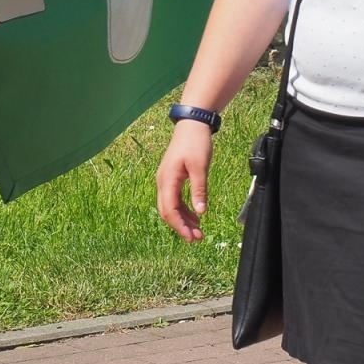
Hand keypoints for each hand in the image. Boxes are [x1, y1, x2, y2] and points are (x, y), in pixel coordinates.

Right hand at [156, 119, 214, 242]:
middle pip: (167, 211)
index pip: (169, 209)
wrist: (192, 125)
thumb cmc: (196, 143)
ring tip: (198, 231)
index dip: (179, 226)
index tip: (191, 237)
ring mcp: (166, 180)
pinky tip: (196, 216)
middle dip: (181, 226)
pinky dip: (184, 210)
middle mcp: (163, 182)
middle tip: (197, 238)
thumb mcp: (200, 167)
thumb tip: (200, 212)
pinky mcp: (172, 178)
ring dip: (183, 220)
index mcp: (167, 179)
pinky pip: (175, 199)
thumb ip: (199, 189)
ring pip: (171, 207)